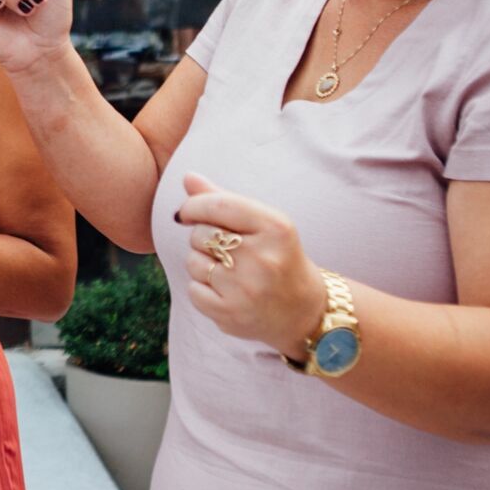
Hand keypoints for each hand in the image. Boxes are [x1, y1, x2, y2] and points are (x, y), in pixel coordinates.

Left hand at [176, 172, 322, 361]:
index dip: (193, 205)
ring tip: (229, 271)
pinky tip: (225, 291)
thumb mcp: (262, 224)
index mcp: (275, 227)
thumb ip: (224, 199)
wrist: (301, 311)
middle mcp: (262, 258)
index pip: (218, 205)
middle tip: (227, 250)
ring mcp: (246, 288)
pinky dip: (201, 289)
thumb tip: (188, 176)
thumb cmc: (277, 258)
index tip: (187, 212)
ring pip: (193, 261)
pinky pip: (193, 290)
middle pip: (200, 233)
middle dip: (204, 238)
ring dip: (202, 264)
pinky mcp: (231, 313)